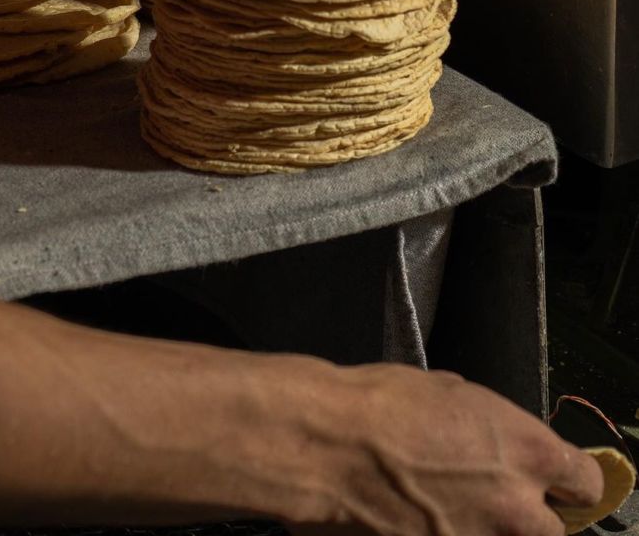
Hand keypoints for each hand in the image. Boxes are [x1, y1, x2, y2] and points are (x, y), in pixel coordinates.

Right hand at [253, 360, 603, 535]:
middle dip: (524, 513)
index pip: (585, 483)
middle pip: (551, 529)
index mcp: (529, 452)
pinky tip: (414, 519)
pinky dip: (444, 535)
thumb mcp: (449, 392)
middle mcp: (517, 509)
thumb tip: (490, 440)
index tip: (545, 476)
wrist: (328, 446)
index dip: (563, 478)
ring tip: (444, 507)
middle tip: (487, 494)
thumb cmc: (382, 404)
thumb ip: (488, 426)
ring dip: (486, 529)